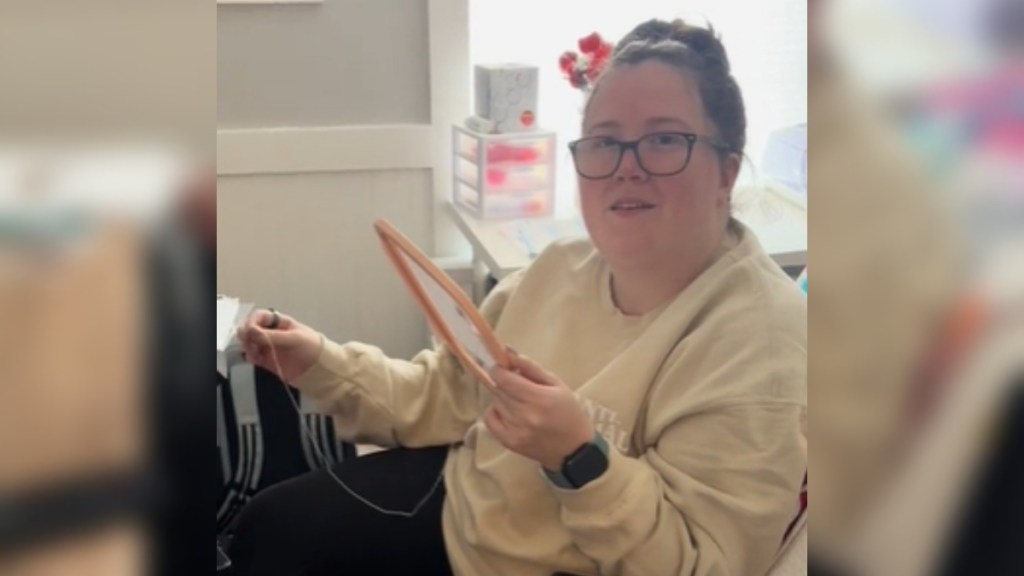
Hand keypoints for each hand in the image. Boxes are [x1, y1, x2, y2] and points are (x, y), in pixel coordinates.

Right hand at [236, 309, 322, 382]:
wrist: (320, 369)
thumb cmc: (311, 348)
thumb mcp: (294, 338)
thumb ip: (272, 335)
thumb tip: (251, 331)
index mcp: (279, 322)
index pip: (258, 316)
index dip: (251, 322)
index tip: (250, 331)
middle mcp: (271, 333)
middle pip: (250, 329)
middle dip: (246, 335)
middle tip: (250, 343)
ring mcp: (268, 346)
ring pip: (249, 343)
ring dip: (247, 346)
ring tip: (255, 352)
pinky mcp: (267, 360)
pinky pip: (253, 356)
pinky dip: (250, 357)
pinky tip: (255, 359)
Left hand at [485, 352, 594, 470]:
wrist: (574, 449)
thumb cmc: (569, 412)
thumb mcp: (557, 384)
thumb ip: (531, 367)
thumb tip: (508, 353)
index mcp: (539, 398)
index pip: (504, 379)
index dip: (499, 369)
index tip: (503, 367)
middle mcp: (525, 415)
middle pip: (499, 389)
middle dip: (505, 383)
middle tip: (518, 386)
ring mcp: (515, 431)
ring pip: (496, 402)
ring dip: (503, 398)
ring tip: (520, 402)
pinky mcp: (509, 442)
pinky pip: (490, 420)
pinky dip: (495, 412)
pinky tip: (508, 413)